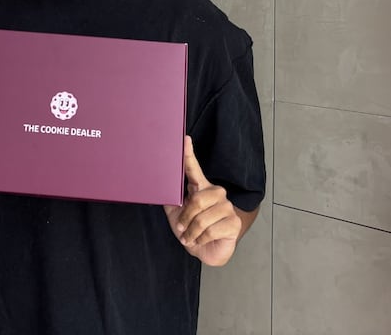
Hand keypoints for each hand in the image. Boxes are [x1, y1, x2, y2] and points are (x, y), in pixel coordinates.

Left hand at [164, 136, 241, 266]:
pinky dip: (200, 239)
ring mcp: (227, 207)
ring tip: (190, 236)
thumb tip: (156, 186)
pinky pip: (210, 231)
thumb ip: (170, 199)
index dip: (188, 154)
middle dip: (185, 218)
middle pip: (197, 200)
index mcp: (201, 188)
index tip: (184, 139)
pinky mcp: (234, 223)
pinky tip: (200, 240)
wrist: (206, 251)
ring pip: (202, 218)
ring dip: (191, 232)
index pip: (193, 168)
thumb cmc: (191, 230)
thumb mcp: (176, 214)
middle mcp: (216, 193)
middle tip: (182, 227)